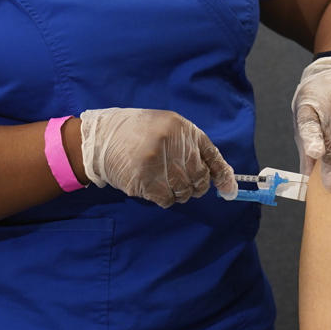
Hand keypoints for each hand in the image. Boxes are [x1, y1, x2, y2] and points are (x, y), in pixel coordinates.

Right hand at [79, 108, 237, 207]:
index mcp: (182, 128)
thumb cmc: (139, 133)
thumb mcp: (169, 128)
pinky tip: (152, 185)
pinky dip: (164, 198)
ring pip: (184, 192)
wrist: (101, 138)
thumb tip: (222, 180)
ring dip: (177, 192)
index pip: (212, 156)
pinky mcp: (145, 182)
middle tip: (181, 180)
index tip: (229, 190)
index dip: (222, 175)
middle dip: (195, 185)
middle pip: (200, 179)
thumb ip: (194, 148)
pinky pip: (167, 200)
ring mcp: (159, 165)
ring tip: (162, 179)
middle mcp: (173, 145)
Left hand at [292, 57, 330, 188]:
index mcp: (309, 113)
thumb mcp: (308, 126)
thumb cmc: (317, 110)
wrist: (321, 76)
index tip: (316, 154)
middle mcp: (324, 102)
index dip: (312, 141)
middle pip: (329, 125)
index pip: (309, 129)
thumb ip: (307, 150)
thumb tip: (307, 177)